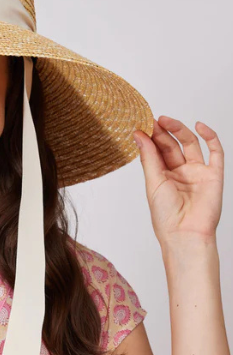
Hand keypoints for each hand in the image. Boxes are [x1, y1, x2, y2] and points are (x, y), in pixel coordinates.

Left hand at [133, 116, 223, 244]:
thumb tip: (138, 134)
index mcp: (163, 177)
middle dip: (162, 132)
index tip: (142, 123)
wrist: (185, 234)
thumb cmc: (166, 216)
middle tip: (153, 120)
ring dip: (180, 130)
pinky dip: (210, 136)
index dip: (151, 137)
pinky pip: (216, 152)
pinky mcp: (214, 175)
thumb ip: (148, 157)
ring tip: (166, 120)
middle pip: (172, 146)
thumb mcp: (153, 182)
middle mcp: (181, 173)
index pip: (157, 151)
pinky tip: (199, 126)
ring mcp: (198, 173)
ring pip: (191, 144)